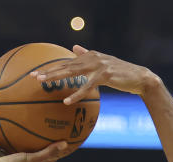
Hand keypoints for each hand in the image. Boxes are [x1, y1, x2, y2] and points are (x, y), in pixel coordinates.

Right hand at [0, 119, 68, 161]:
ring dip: (9, 131)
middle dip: (34, 139)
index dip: (54, 152)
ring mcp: (2, 154)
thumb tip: (66, 144)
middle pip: (27, 147)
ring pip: (7, 140)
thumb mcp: (33, 159)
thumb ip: (48, 152)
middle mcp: (15, 159)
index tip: (64, 143)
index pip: (44, 158)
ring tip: (15, 117)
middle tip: (44, 125)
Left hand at [31, 45, 160, 104]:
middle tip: (32, 76)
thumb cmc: (121, 73)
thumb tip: (74, 48)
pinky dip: (77, 94)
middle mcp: (92, 57)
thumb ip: (87, 57)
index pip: (66, 62)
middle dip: (48, 71)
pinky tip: (67, 101)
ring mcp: (98, 65)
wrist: (140, 77)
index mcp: (90, 56)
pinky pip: (87, 86)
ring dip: (56, 77)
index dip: (51, 67)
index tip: (36, 72)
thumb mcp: (103, 63)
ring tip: (43, 84)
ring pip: (72, 72)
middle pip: (65, 65)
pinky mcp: (105, 75)